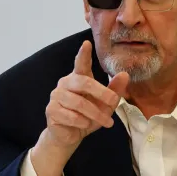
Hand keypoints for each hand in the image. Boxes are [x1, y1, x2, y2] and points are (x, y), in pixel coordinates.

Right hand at [32, 40, 128, 174]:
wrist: (71, 135)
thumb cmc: (88, 115)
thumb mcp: (105, 104)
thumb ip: (114, 90)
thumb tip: (125, 74)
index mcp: (79, 78)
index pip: (81, 63)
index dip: (84, 54)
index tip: (87, 43)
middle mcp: (66, 83)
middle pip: (84, 83)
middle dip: (102, 93)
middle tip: (114, 102)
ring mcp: (56, 96)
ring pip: (79, 103)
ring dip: (96, 114)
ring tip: (106, 121)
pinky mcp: (51, 110)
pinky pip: (70, 115)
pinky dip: (83, 122)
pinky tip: (86, 124)